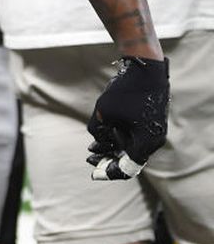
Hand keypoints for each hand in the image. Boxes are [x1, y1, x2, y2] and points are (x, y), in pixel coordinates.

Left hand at [85, 56, 168, 180]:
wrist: (145, 70)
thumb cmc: (124, 92)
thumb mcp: (103, 114)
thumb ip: (98, 132)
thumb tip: (99, 145)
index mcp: (146, 143)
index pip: (127, 167)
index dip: (109, 172)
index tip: (93, 173)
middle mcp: (153, 140)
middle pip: (129, 159)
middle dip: (108, 160)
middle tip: (90, 160)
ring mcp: (153, 132)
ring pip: (131, 148)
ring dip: (112, 149)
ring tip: (92, 149)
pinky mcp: (150, 123)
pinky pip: (134, 137)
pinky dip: (119, 139)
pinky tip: (102, 136)